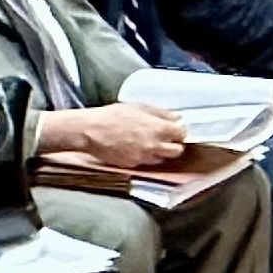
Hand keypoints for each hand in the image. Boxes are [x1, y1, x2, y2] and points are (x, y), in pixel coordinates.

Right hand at [41, 102, 187, 170]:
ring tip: (151, 142)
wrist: (91, 131)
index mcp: (157, 128)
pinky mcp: (132, 165)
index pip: (182, 134)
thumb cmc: (113, 115)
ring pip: (163, 159)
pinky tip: (138, 147)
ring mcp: (143, 157)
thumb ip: (161, 113)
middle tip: (167, 138)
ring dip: (161, 152)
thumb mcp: (139, 106)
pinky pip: (147, 163)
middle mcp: (153, 145)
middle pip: (177, 151)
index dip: (179, 131)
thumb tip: (177, 117)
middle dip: (175, 144)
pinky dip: (147, 157)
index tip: (175, 129)